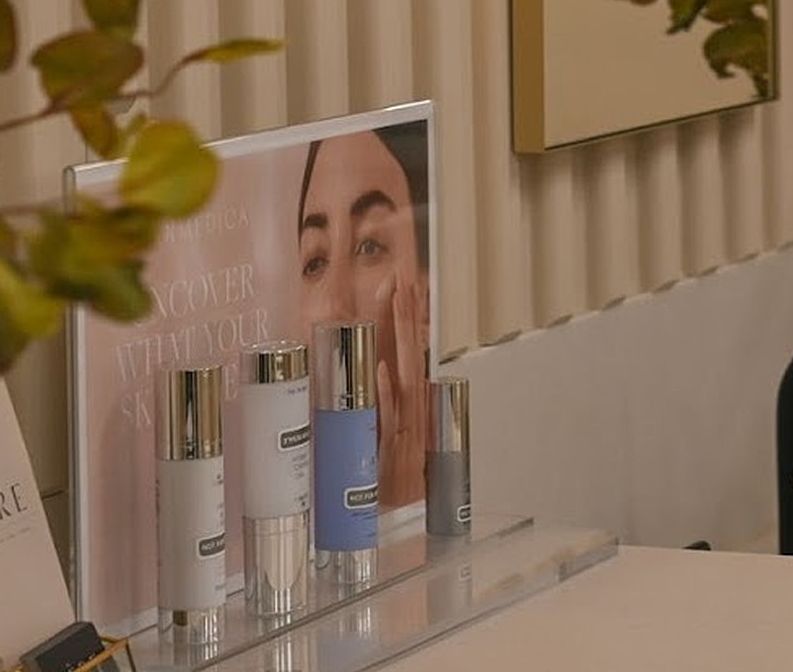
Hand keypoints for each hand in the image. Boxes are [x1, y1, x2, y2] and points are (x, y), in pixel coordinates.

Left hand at [374, 272, 429, 507]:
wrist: (400, 512)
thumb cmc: (390, 471)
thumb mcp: (390, 428)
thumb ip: (385, 398)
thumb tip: (380, 366)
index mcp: (411, 399)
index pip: (410, 349)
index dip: (407, 316)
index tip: (403, 282)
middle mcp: (412, 406)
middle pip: (410, 352)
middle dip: (406, 314)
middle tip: (403, 279)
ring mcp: (405, 423)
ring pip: (404, 373)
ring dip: (401, 338)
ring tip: (398, 303)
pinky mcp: (393, 444)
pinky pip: (389, 414)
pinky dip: (386, 391)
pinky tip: (381, 367)